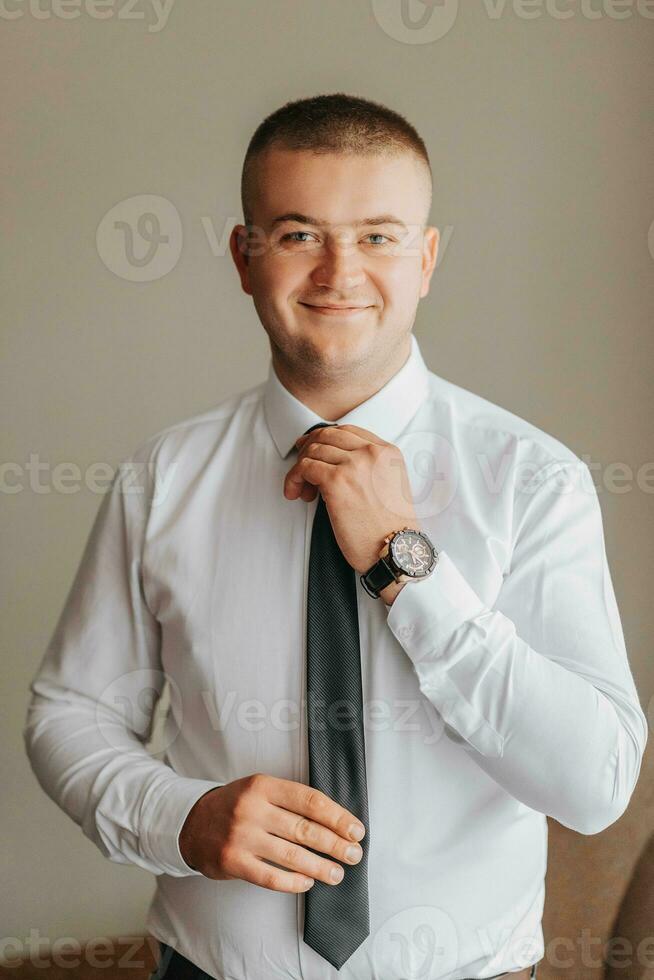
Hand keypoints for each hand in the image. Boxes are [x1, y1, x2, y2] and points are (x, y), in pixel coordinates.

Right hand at [178, 773, 365, 891]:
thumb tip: (334, 822)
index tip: (356, 830)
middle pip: (304, 829)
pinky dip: (293, 882)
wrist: (192, 823)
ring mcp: (241, 836)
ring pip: (291, 855)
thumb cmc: (235, 806)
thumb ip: (290, 801)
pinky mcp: (233, 861)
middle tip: (354, 854)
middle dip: (335, 844)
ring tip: (337, 873)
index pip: (310, 801)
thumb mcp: (260, 790)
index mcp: (264, 786)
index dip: (337, 817)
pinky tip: (307, 883)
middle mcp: (252, 809)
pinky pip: (270, 876)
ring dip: (320, 867)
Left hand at [283, 424, 417, 574]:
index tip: (312, 448)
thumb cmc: (392, 528)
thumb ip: (371, 468)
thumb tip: (338, 464)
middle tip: (301, 467)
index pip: (347, 431)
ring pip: (313, 451)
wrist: (396, 549)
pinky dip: (294, 479)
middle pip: (327, 436)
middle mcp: (372, 453)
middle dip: (308, 450)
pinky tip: (295, 492)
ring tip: (302, 490)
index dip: (324, 438)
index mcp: (387, 452)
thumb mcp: (391, 485)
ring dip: (300, 469)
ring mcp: (354, 465)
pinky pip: (305, 467)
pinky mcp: (337, 482)